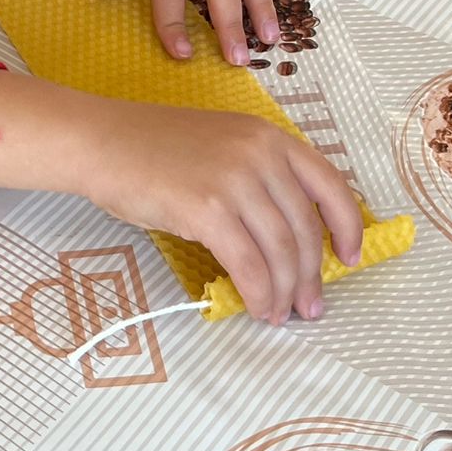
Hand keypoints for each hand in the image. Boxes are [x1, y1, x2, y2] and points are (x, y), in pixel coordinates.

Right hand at [92, 102, 364, 325]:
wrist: (101, 142)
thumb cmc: (152, 148)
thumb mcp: (221, 145)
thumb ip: (258, 177)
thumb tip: (288, 238)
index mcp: (267, 136)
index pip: (329, 184)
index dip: (348, 226)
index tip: (350, 257)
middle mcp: (259, 153)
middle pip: (304, 228)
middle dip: (311, 276)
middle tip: (310, 307)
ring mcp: (234, 180)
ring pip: (280, 251)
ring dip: (285, 291)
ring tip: (280, 314)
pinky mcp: (206, 209)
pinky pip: (248, 264)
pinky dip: (258, 293)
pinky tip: (257, 307)